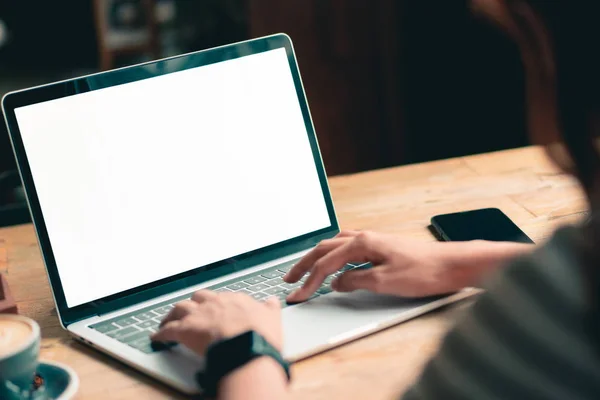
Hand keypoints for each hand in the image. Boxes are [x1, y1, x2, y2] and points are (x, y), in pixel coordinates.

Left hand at [151, 291, 282, 354]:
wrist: (247, 347)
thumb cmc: (260, 335)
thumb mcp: (272, 318)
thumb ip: (270, 309)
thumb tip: (272, 301)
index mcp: (235, 300)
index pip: (222, 297)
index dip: (217, 304)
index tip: (215, 309)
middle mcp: (215, 303)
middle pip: (198, 297)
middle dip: (193, 303)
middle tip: (189, 310)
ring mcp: (199, 315)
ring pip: (179, 308)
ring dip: (172, 314)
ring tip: (167, 320)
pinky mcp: (186, 330)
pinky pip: (169, 330)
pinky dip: (161, 333)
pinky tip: (156, 337)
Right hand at [284, 230, 528, 301]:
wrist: (452, 264)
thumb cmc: (424, 271)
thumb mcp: (385, 282)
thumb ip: (356, 281)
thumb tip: (337, 283)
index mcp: (362, 243)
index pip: (326, 264)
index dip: (310, 281)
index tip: (298, 295)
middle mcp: (365, 237)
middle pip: (325, 249)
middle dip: (304, 265)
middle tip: (289, 279)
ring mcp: (373, 240)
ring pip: (335, 245)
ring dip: (317, 257)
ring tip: (305, 269)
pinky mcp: (381, 246)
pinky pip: (347, 246)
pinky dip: (334, 255)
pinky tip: (335, 262)